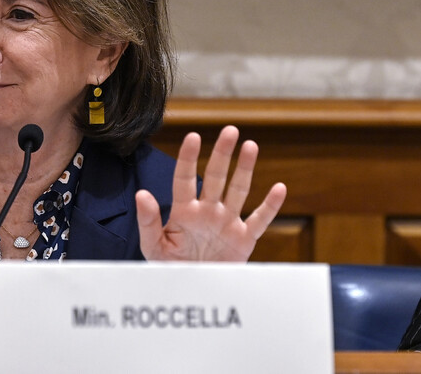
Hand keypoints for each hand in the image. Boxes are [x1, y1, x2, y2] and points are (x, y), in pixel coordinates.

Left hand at [136, 125, 285, 261]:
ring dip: (245, 169)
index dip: (188, 158)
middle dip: (222, 154)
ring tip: (250, 145)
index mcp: (183, 211)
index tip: (193, 137)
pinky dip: (270, 206)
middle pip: (216, 177)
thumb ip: (147, 221)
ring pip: (238, 191)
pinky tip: (279, 188)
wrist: (190, 290)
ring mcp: (226, 223)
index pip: (184, 179)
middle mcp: (207, 211)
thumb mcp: (153, 246)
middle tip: (230, 130)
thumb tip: (141, 194)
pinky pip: (259, 221)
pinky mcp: (243, 240)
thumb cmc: (169, 267)